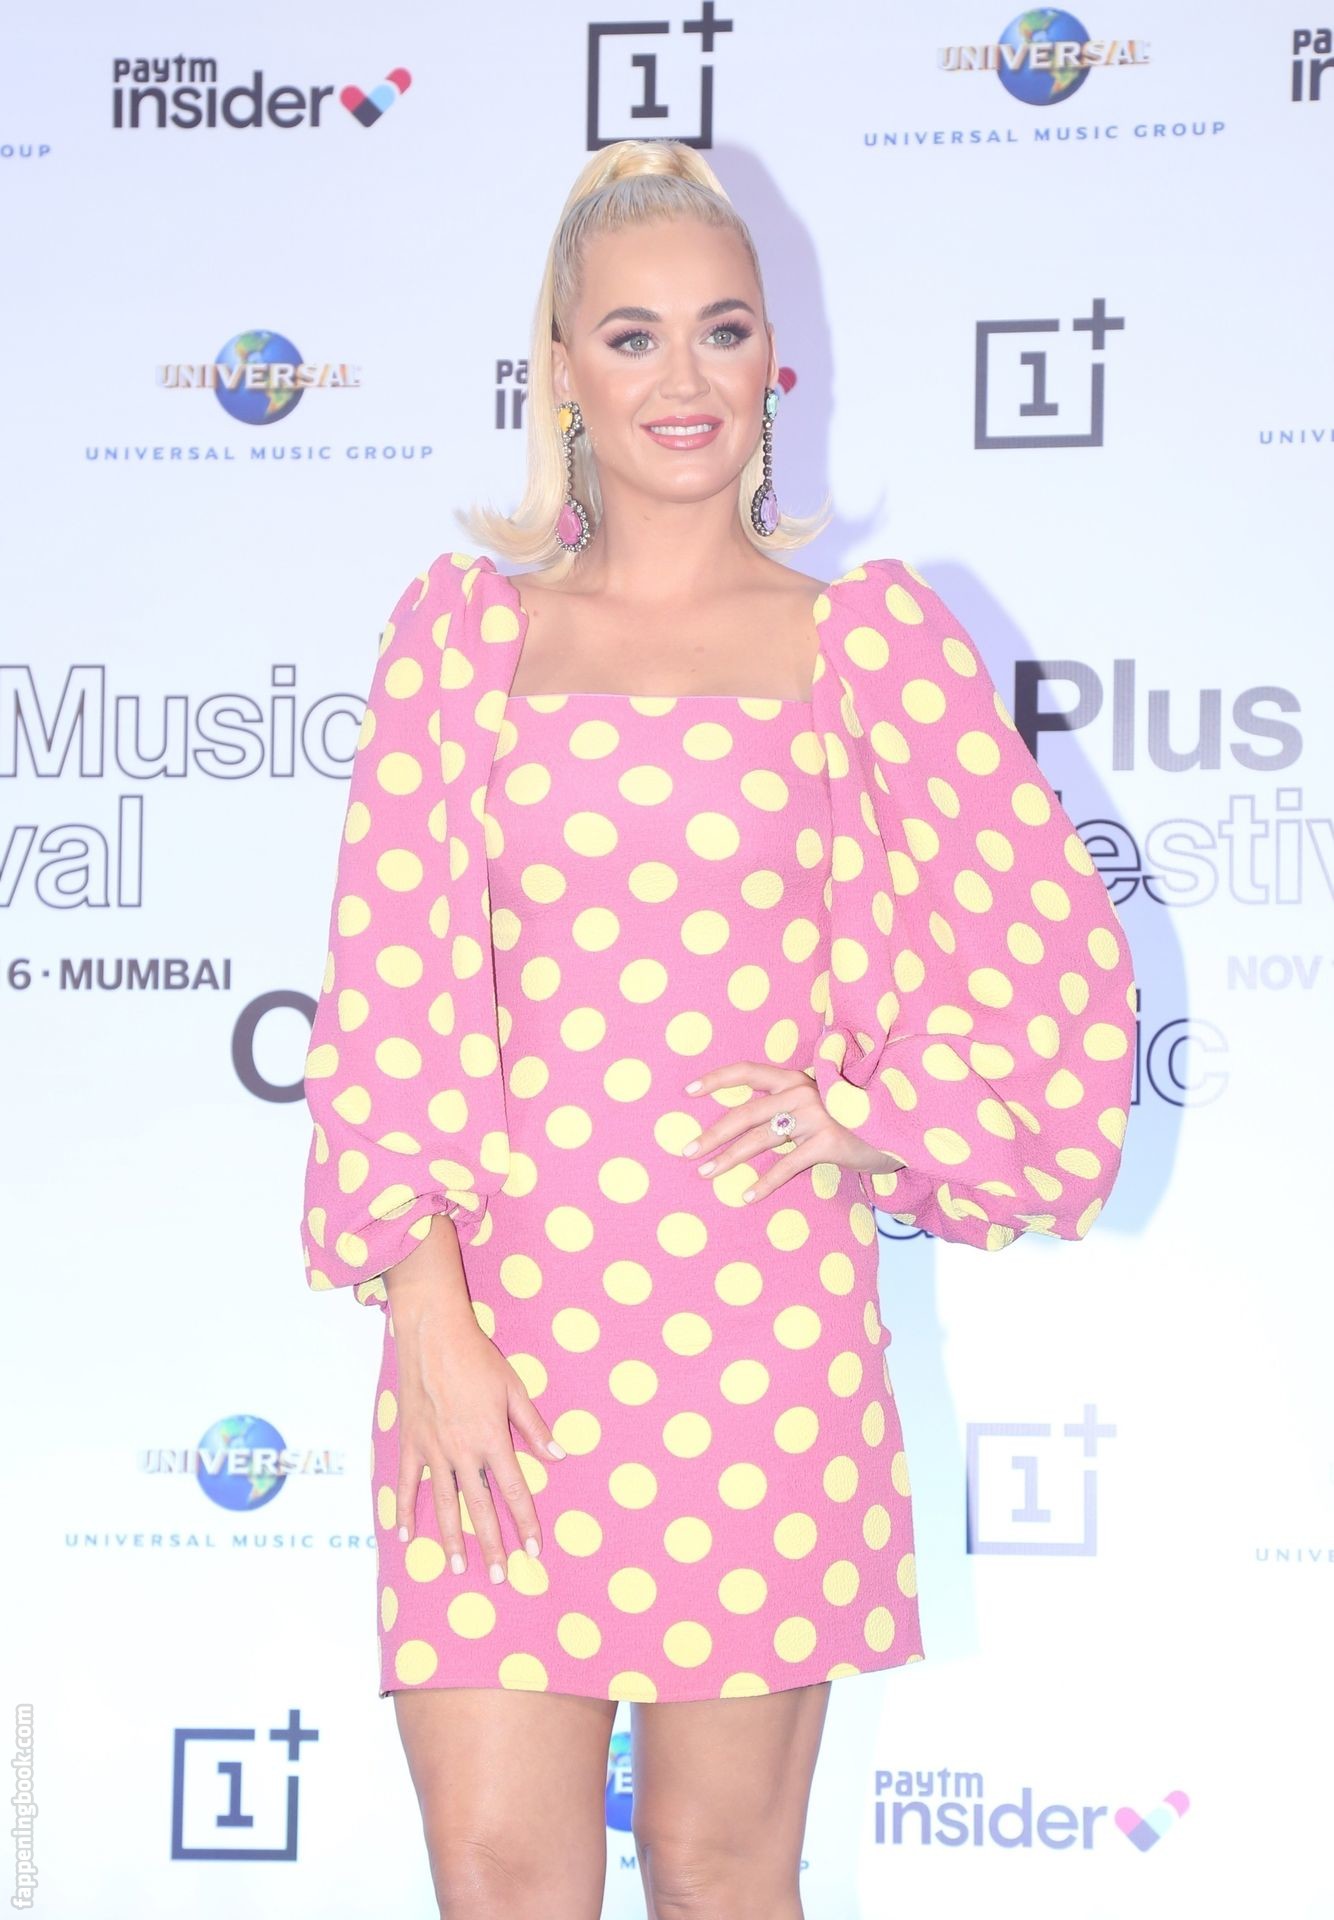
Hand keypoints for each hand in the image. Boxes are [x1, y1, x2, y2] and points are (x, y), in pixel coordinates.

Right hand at [391, 1302, 565, 1585]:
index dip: (526, 1523)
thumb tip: (559, 1455)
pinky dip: (404, 1512)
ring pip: (445, 1505)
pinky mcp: (410, 1444)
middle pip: (480, 1508)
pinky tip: (406, 1537)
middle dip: (492, 1545)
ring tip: (460, 1568)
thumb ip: (534, 1427)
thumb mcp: (514, 1389)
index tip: (535, 1551)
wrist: (432, 1337)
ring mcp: (433, 1451)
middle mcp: (462, 1453)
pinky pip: (406, 1485)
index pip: (513, 1492)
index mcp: (492, 1440)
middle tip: (499, 1577)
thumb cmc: (478, 1359)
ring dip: (453, 1539)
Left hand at [681, 1059, 901, 1204]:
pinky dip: (764, 1182)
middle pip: (745, 1112)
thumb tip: (747, 1126)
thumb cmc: (853, 1117)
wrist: (900, 1126)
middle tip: (685, 1150)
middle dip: (712, 1133)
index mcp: (796, 1078)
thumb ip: (789, 1105)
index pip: (747, 1071)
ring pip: (760, 1138)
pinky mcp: (829, 1143)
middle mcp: (802, 1092)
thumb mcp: (821, 1101)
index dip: (716, 1079)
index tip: (687, 1092)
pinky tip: (746, 1196)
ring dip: (728, 1157)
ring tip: (705, 1172)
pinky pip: (787, 1165)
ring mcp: (816, 1116)